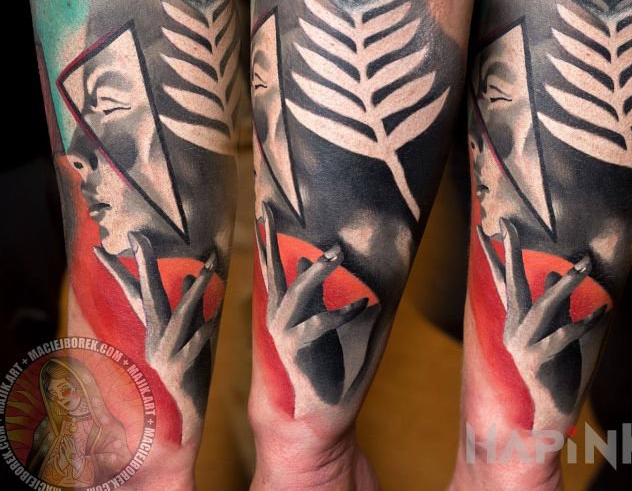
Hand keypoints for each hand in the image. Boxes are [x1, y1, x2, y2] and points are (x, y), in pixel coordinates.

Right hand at [94, 233, 218, 442]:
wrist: (182, 413)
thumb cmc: (184, 365)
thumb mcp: (186, 332)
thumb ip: (188, 305)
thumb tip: (189, 273)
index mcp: (151, 327)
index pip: (130, 292)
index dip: (114, 270)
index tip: (97, 248)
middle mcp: (153, 336)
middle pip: (146, 295)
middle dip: (145, 265)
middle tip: (139, 238)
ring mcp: (165, 352)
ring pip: (179, 314)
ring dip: (195, 290)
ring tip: (208, 266)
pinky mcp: (182, 368)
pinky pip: (195, 344)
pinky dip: (203, 330)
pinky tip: (215, 317)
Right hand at [257, 203, 371, 415]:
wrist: (308, 422)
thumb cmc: (318, 362)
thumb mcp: (313, 317)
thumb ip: (311, 288)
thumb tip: (308, 254)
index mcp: (278, 308)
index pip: (270, 267)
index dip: (268, 238)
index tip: (267, 208)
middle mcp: (275, 319)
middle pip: (272, 275)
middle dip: (274, 243)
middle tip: (281, 212)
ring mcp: (284, 338)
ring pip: (296, 297)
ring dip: (317, 273)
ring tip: (337, 252)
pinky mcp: (299, 356)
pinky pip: (320, 329)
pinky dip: (342, 313)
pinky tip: (364, 302)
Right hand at [478, 218, 607, 429]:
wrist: (553, 407)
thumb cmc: (556, 364)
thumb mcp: (555, 326)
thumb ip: (555, 300)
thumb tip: (554, 271)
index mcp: (514, 317)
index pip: (501, 279)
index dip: (492, 254)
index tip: (483, 228)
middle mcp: (512, 327)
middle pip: (511, 282)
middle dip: (511, 251)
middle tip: (509, 224)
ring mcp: (522, 344)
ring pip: (543, 307)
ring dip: (567, 284)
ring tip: (586, 264)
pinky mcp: (538, 360)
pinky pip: (563, 337)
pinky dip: (584, 322)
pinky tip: (603, 311)